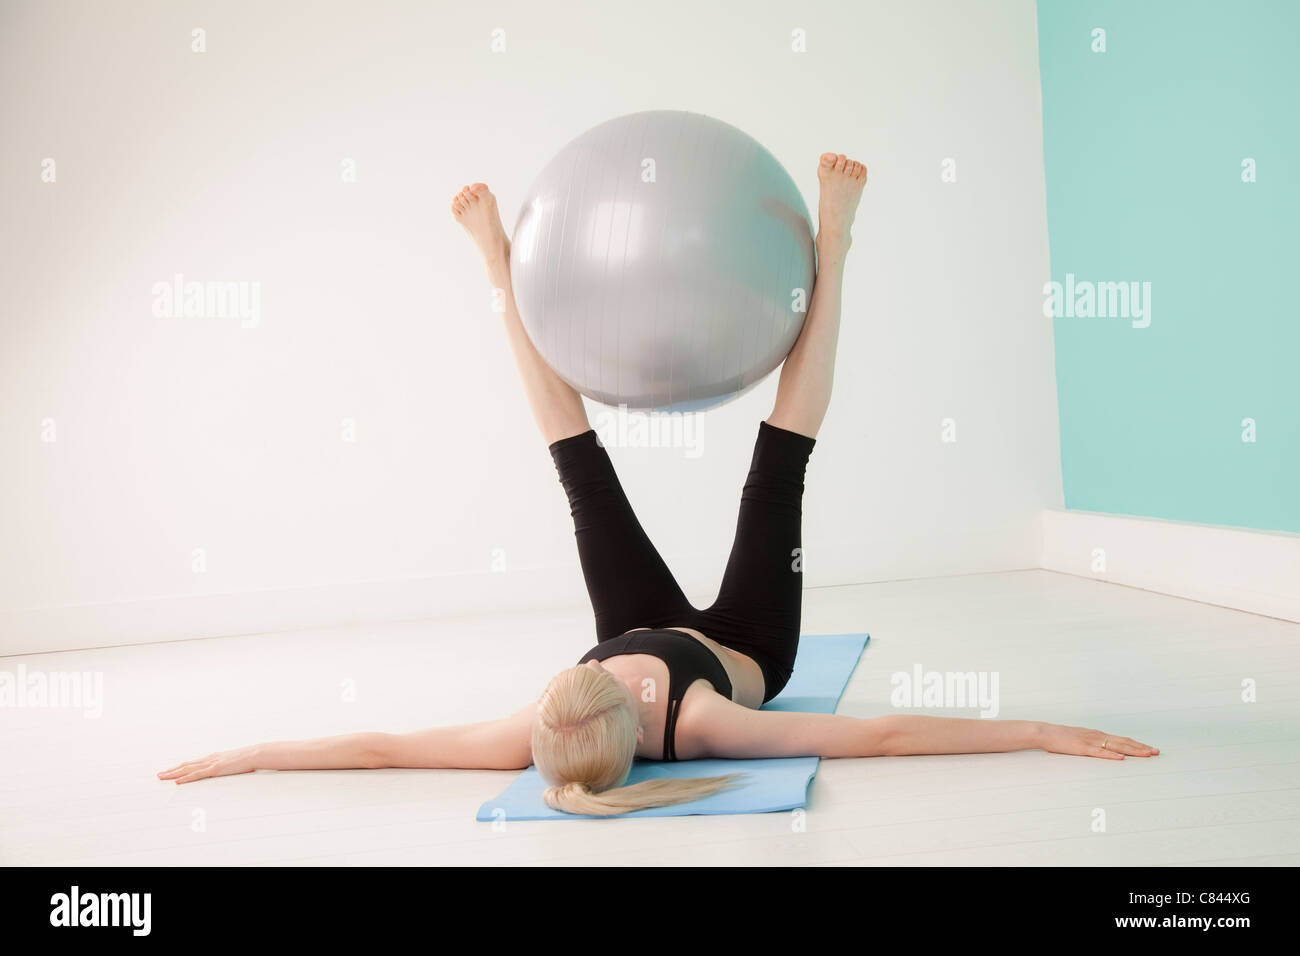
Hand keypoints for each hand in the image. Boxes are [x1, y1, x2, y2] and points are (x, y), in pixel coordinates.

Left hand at [157, 747, 256, 783]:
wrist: (255, 753)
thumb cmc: (247, 759)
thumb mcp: (234, 762)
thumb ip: (227, 766)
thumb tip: (226, 770)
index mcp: (213, 758)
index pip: (192, 763)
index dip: (180, 767)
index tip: (170, 771)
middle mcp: (209, 759)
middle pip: (186, 765)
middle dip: (171, 771)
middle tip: (159, 775)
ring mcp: (211, 763)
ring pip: (187, 769)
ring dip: (173, 774)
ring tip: (162, 777)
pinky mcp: (215, 769)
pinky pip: (197, 775)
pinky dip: (186, 778)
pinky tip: (178, 782)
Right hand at [1039, 723, 1158, 759]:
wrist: (1044, 732)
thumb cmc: (1060, 738)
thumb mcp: (1079, 739)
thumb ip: (1091, 744)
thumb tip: (1102, 751)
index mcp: (1097, 735)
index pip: (1122, 739)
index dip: (1137, 744)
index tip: (1150, 749)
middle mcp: (1097, 736)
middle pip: (1124, 742)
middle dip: (1141, 747)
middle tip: (1155, 752)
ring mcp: (1090, 741)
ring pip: (1116, 746)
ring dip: (1133, 750)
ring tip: (1146, 754)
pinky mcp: (1082, 748)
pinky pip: (1099, 752)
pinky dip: (1112, 755)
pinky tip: (1121, 757)